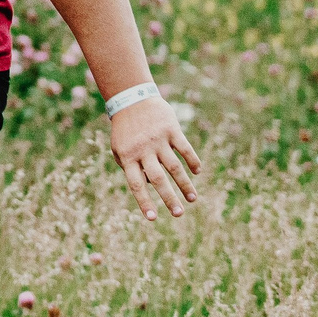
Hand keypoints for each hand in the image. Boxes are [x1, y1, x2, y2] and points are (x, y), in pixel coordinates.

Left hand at [108, 96, 202, 221]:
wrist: (132, 99)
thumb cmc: (126, 130)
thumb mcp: (120, 149)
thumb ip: (130, 168)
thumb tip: (148, 186)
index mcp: (128, 156)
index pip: (136, 184)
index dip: (144, 201)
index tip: (153, 218)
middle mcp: (143, 150)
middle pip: (157, 179)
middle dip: (169, 198)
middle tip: (179, 214)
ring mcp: (158, 139)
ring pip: (174, 167)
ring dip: (185, 184)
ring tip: (193, 199)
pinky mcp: (171, 129)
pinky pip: (184, 148)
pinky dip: (193, 161)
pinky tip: (197, 172)